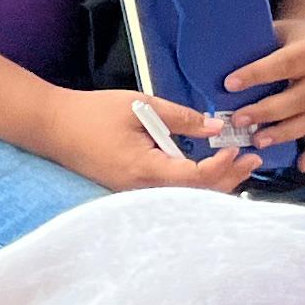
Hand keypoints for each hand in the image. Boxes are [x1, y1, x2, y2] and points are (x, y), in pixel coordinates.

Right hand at [40, 87, 257, 197]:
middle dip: (228, 178)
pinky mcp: (130, 191)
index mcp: (145, 168)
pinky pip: (170, 195)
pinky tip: (207, 172)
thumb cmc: (92, 113)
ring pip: (185, 198)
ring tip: (237, 166)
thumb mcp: (140, 105)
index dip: (222, 165)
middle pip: (196, 194)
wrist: (51, 126)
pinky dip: (194, 185)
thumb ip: (180, 117)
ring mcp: (134, 194)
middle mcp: (141, 190)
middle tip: (253, 159)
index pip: (196, 177)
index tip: (239, 147)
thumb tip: (217, 127)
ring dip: (214, 183)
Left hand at [218, 15, 304, 174]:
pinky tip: (301, 166)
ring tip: (257, 141)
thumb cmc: (285, 39)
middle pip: (297, 99)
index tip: (229, 84)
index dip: (256, 75)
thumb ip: (253, 47)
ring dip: (283, 133)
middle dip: (266, 112)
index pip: (282, 65)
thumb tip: (212, 59)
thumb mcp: (274, 33)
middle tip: (237, 120)